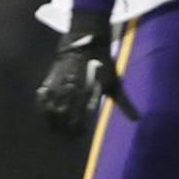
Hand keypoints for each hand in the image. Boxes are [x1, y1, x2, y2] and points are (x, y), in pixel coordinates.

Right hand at [36, 16, 138, 136]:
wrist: (86, 43)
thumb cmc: (103, 64)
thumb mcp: (115, 84)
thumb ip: (124, 104)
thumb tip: (137, 120)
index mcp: (91, 93)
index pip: (81, 118)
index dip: (78, 130)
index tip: (78, 135)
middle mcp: (74, 90)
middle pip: (65, 116)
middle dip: (64, 128)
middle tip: (65, 136)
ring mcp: (60, 84)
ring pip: (51, 109)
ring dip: (52, 121)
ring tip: (54, 128)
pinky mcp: (51, 79)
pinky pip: (42, 97)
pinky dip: (41, 106)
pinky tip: (44, 112)